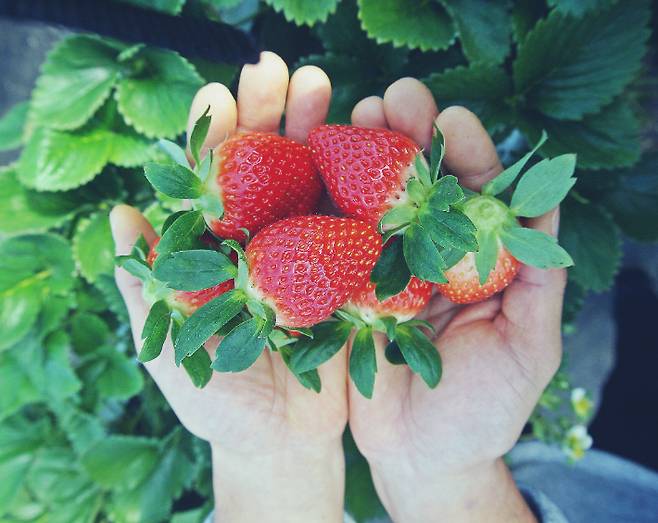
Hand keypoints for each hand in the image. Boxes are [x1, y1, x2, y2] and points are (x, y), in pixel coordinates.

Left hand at [111, 52, 343, 522]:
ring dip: (320, 132)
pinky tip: (373, 143)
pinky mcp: (357, 273)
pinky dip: (369, 182)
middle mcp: (267, 240)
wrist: (285, 443)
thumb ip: (144, 290)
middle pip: (268, 168)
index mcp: (220, 250)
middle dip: (270, 116)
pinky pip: (363, 222)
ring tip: (325, 87)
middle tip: (277, 70)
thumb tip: (120, 218)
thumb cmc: (221, 404)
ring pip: (317, 182)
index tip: (217, 94)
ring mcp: (315, 252)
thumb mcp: (171, 351)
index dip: (213, 138)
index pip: (214, 183)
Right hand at [348, 80, 563, 521]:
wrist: (421, 459)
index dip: (466, 154)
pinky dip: (322, 202)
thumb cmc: (484, 410)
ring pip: (373, 202)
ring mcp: (381, 270)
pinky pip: (330, 242)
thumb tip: (547, 205)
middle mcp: (428, 256)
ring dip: (364, 155)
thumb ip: (539, 281)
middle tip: (393, 97)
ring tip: (353, 115)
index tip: (453, 119)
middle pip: (420, 185)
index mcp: (477, 262)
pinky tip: (312, 165)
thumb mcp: (527, 349)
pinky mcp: (340, 292)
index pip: (475, 194)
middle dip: (409, 137)